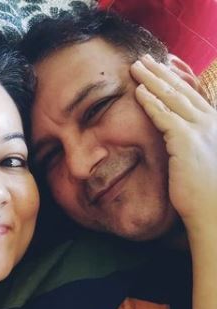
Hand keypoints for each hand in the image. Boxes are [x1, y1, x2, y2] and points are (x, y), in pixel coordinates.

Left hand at [130, 55, 216, 235]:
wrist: (215, 211)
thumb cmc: (208, 194)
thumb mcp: (203, 163)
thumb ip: (192, 147)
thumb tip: (180, 145)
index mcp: (215, 125)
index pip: (193, 95)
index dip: (176, 79)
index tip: (162, 66)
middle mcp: (211, 122)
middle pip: (182, 90)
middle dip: (162, 72)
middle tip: (144, 59)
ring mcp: (200, 129)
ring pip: (172, 97)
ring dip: (152, 80)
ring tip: (136, 67)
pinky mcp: (186, 140)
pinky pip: (163, 115)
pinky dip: (150, 102)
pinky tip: (138, 91)